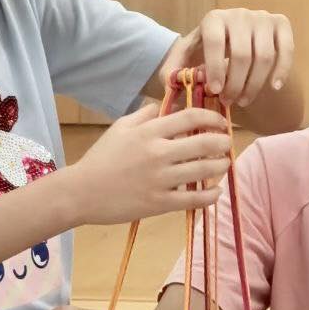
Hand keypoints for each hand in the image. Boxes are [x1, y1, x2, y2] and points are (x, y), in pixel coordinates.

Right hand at [67, 101, 230, 225]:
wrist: (81, 193)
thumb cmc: (101, 158)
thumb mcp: (119, 128)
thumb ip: (144, 115)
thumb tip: (164, 106)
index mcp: (149, 132)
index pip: (191, 117)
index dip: (213, 118)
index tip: (221, 122)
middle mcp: (159, 153)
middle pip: (205, 143)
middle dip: (223, 142)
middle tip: (227, 143)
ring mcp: (161, 179)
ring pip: (204, 170)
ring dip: (221, 166)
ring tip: (224, 164)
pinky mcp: (160, 203)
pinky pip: (194, 199)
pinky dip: (211, 195)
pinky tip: (216, 191)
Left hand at [171, 9, 293, 107]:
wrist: (231, 40)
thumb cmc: (204, 53)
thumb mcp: (184, 60)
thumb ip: (173, 71)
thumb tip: (171, 82)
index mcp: (213, 19)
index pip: (215, 43)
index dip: (215, 69)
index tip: (215, 91)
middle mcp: (239, 14)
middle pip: (243, 54)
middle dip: (236, 83)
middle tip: (229, 102)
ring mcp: (262, 18)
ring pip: (265, 56)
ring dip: (255, 84)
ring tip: (243, 100)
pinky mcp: (281, 25)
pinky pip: (286, 50)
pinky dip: (282, 71)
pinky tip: (273, 88)